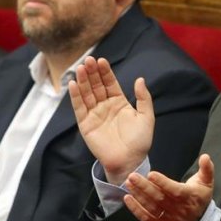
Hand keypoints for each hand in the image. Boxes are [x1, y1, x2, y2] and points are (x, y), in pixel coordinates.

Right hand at [69, 56, 153, 184]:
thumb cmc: (140, 141)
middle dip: (92, 73)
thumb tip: (140, 79)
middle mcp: (105, 106)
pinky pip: (79, 107)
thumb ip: (144, 98)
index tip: (102, 61)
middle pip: (96, 85)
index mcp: (119, 102)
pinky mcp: (85, 124)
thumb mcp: (146, 117)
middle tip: (89, 60)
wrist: (130, 161)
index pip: (110, 83)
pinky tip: (73, 84)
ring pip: (87, 94)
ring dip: (83, 80)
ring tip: (81, 68)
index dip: (105, 72)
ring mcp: (94, 114)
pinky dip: (75, 96)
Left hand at [123, 154, 214, 220]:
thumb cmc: (199, 198)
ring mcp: (169, 219)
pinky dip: (136, 209)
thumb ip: (206, 169)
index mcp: (189, 197)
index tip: (151, 174)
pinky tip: (128, 199)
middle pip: (159, 198)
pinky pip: (146, 218)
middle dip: (144, 187)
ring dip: (138, 195)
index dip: (162, 182)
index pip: (175, 190)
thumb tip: (205, 156)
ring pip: (151, 207)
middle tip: (132, 176)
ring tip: (128, 184)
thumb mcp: (206, 183)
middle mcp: (179, 210)